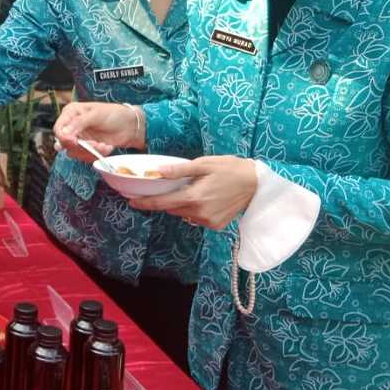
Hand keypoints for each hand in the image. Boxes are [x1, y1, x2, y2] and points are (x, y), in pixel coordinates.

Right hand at [53, 101, 143, 161]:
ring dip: (90, 151)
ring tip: (103, 145)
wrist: (130, 126)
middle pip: (64, 144)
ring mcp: (79, 137)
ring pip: (74, 152)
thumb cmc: (114, 114)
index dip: (64, 138)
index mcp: (71, 113)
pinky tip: (106, 147)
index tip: (75, 142)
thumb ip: (79, 123)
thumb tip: (63, 132)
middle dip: (81, 147)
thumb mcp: (96, 115)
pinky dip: (96, 154)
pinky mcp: (87, 147)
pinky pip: (84, 156)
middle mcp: (71, 126)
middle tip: (95, 144)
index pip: (58, 129)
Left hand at [128, 156, 258, 229]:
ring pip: (184, 214)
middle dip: (166, 199)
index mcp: (194, 197)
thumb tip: (158, 171)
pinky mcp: (216, 225)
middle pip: (172, 208)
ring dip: (181, 204)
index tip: (132, 202)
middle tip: (168, 187)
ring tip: (191, 189)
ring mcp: (208, 221)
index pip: (162, 203)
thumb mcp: (204, 164)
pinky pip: (196, 218)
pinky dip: (194, 210)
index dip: (145, 203)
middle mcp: (200, 213)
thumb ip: (180, 170)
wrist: (257, 183)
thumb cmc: (230, 168)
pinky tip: (204, 198)